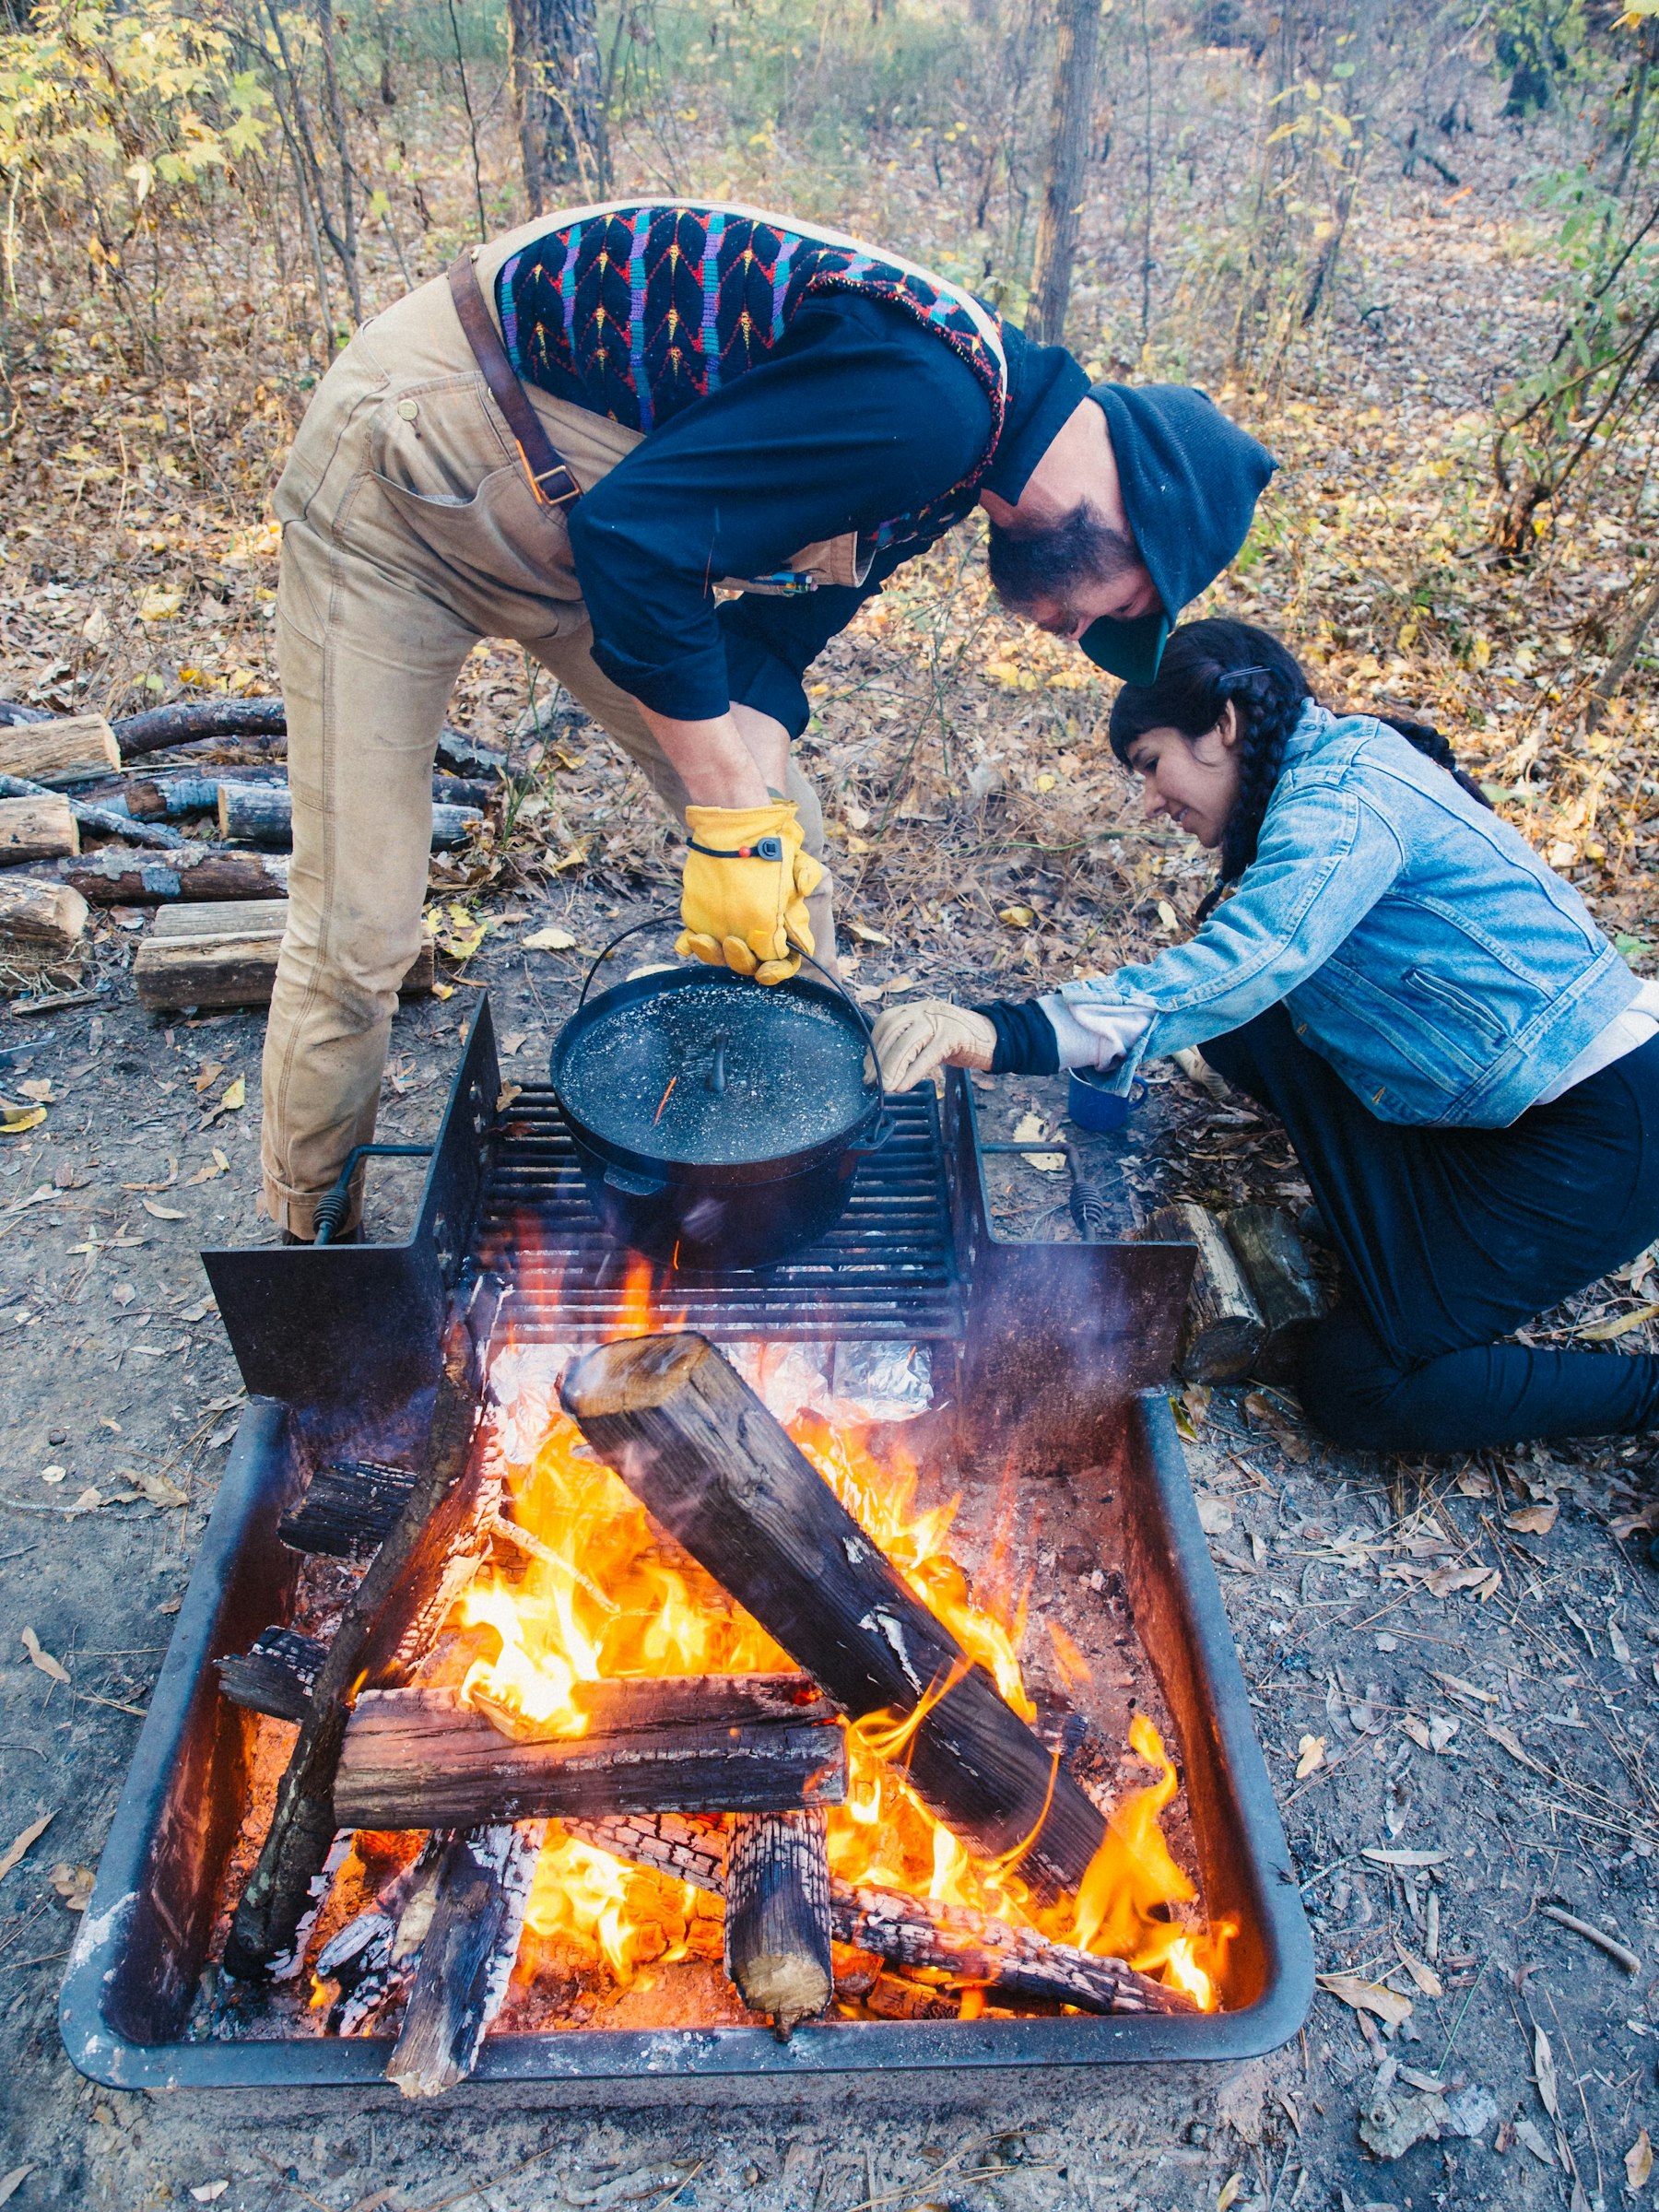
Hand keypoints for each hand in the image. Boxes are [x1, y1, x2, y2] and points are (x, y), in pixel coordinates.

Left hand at [677, 801, 824, 984]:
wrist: (739, 832)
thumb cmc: (773, 849)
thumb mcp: (796, 857)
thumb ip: (807, 872)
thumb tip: (804, 889)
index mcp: (781, 929)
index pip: (785, 961)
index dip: (778, 972)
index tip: (765, 972)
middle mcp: (754, 935)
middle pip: (749, 964)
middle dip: (741, 960)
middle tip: (731, 941)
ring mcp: (728, 929)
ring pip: (720, 956)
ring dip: (711, 954)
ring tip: (700, 939)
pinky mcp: (704, 920)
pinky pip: (693, 940)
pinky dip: (687, 945)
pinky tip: (684, 942)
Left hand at [872, 1000, 995, 1090]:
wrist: (994, 1037)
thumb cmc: (957, 1040)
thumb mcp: (928, 1036)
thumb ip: (906, 1045)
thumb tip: (879, 1068)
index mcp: (915, 1008)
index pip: (885, 1022)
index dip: (873, 1046)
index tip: (867, 1069)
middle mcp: (924, 1010)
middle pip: (893, 1031)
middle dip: (879, 1059)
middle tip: (872, 1082)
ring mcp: (940, 1020)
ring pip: (907, 1042)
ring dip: (892, 1067)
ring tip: (885, 1087)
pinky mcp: (954, 1036)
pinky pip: (928, 1055)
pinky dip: (913, 1073)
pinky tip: (903, 1086)